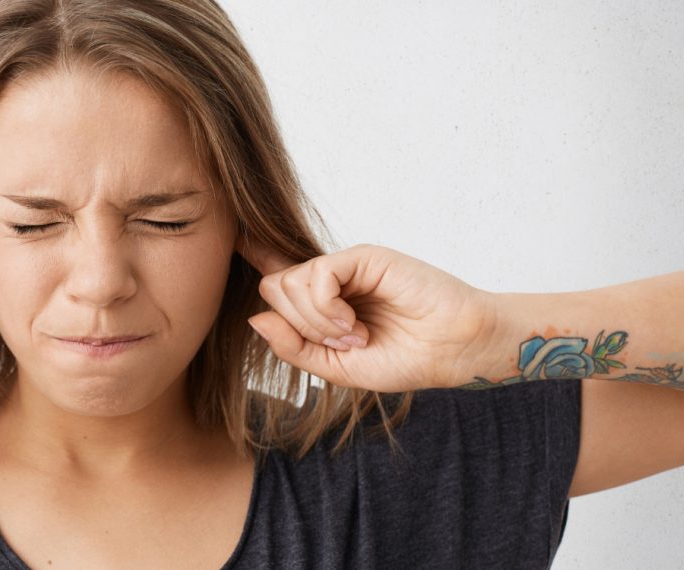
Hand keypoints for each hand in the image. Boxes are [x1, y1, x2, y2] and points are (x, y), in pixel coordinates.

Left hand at [239, 239, 498, 391]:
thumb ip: (295, 346)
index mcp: (323, 304)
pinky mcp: (363, 256)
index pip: (277, 277)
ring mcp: (346, 265)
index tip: (231, 239)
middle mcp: (330, 280)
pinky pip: (316, 274)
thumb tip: (257, 318)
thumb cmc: (403, 358)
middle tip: (341, 341)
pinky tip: (352, 323)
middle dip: (298, 325)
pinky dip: (326, 306)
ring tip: (355, 334)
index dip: (253, 259)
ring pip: (290, 282)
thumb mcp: (337, 366)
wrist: (452, 351)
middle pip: (275, 287)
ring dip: (316, 321)